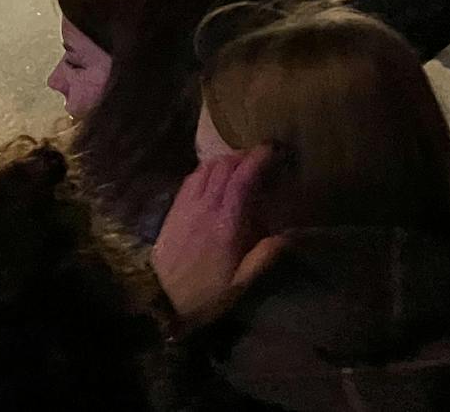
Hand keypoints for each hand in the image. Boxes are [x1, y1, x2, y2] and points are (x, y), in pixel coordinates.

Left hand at [153, 147, 280, 325]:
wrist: (159, 299)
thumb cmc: (205, 294)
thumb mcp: (241, 283)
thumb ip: (265, 256)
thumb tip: (290, 234)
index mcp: (227, 222)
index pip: (243, 177)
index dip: (259, 158)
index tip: (274, 149)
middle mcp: (206, 205)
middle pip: (226, 165)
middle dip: (246, 155)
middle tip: (262, 158)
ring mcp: (187, 204)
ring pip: (208, 166)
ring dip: (227, 160)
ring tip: (241, 165)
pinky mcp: (175, 208)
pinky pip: (192, 177)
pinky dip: (208, 168)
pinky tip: (215, 177)